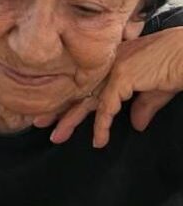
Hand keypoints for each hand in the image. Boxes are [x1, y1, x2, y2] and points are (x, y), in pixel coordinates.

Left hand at [39, 28, 182, 147]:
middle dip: (57, 109)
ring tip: (56, 137)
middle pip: (77, 91)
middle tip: (37, 123)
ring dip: (70, 120)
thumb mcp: (155, 90)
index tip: (51, 114)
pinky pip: (107, 107)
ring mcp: (112, 70)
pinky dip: (102, 126)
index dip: (68, 100)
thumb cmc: (176, 67)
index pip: (84, 85)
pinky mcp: (122, 77)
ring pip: (85, 100)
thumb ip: (142, 106)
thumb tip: (136, 125)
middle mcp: (107, 66)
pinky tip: (98, 141)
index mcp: (111, 65)